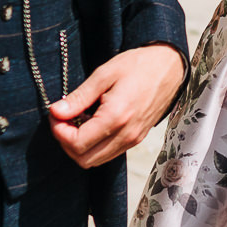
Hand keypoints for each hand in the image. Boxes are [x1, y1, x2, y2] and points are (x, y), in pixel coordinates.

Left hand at [48, 43, 185, 168]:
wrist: (170, 67)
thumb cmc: (139, 65)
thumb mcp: (105, 73)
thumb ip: (80, 97)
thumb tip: (57, 112)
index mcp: (116, 117)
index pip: (77, 144)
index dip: (59, 132)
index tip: (56, 113)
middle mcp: (126, 135)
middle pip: (84, 159)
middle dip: (66, 142)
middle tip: (63, 119)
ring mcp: (133, 140)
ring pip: (95, 160)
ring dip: (80, 146)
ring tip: (78, 119)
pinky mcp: (136, 139)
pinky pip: (108, 153)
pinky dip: (94, 145)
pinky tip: (93, 123)